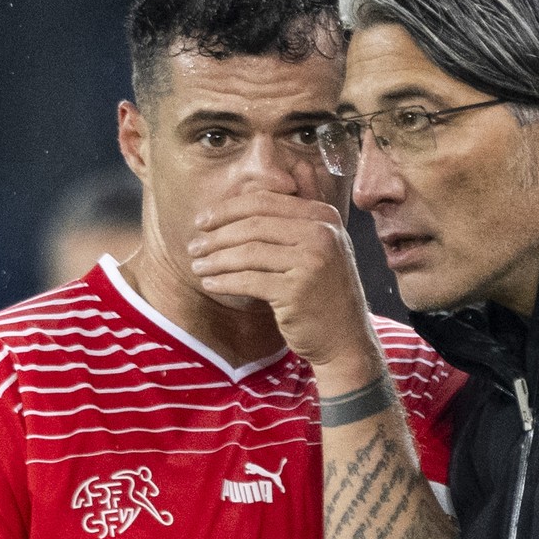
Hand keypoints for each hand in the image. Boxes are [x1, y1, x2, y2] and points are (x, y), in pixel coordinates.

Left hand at [187, 190, 381, 383]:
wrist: (345, 339)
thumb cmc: (323, 293)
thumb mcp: (317, 248)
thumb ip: (291, 220)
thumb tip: (241, 199)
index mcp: (324, 216)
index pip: (265, 201)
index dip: (227, 209)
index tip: (202, 221)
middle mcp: (322, 234)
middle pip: (253, 225)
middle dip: (216, 236)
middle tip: (194, 247)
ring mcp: (312, 262)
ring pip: (248, 253)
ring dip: (216, 260)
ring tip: (198, 266)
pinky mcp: (297, 291)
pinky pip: (249, 281)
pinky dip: (224, 281)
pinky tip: (211, 284)